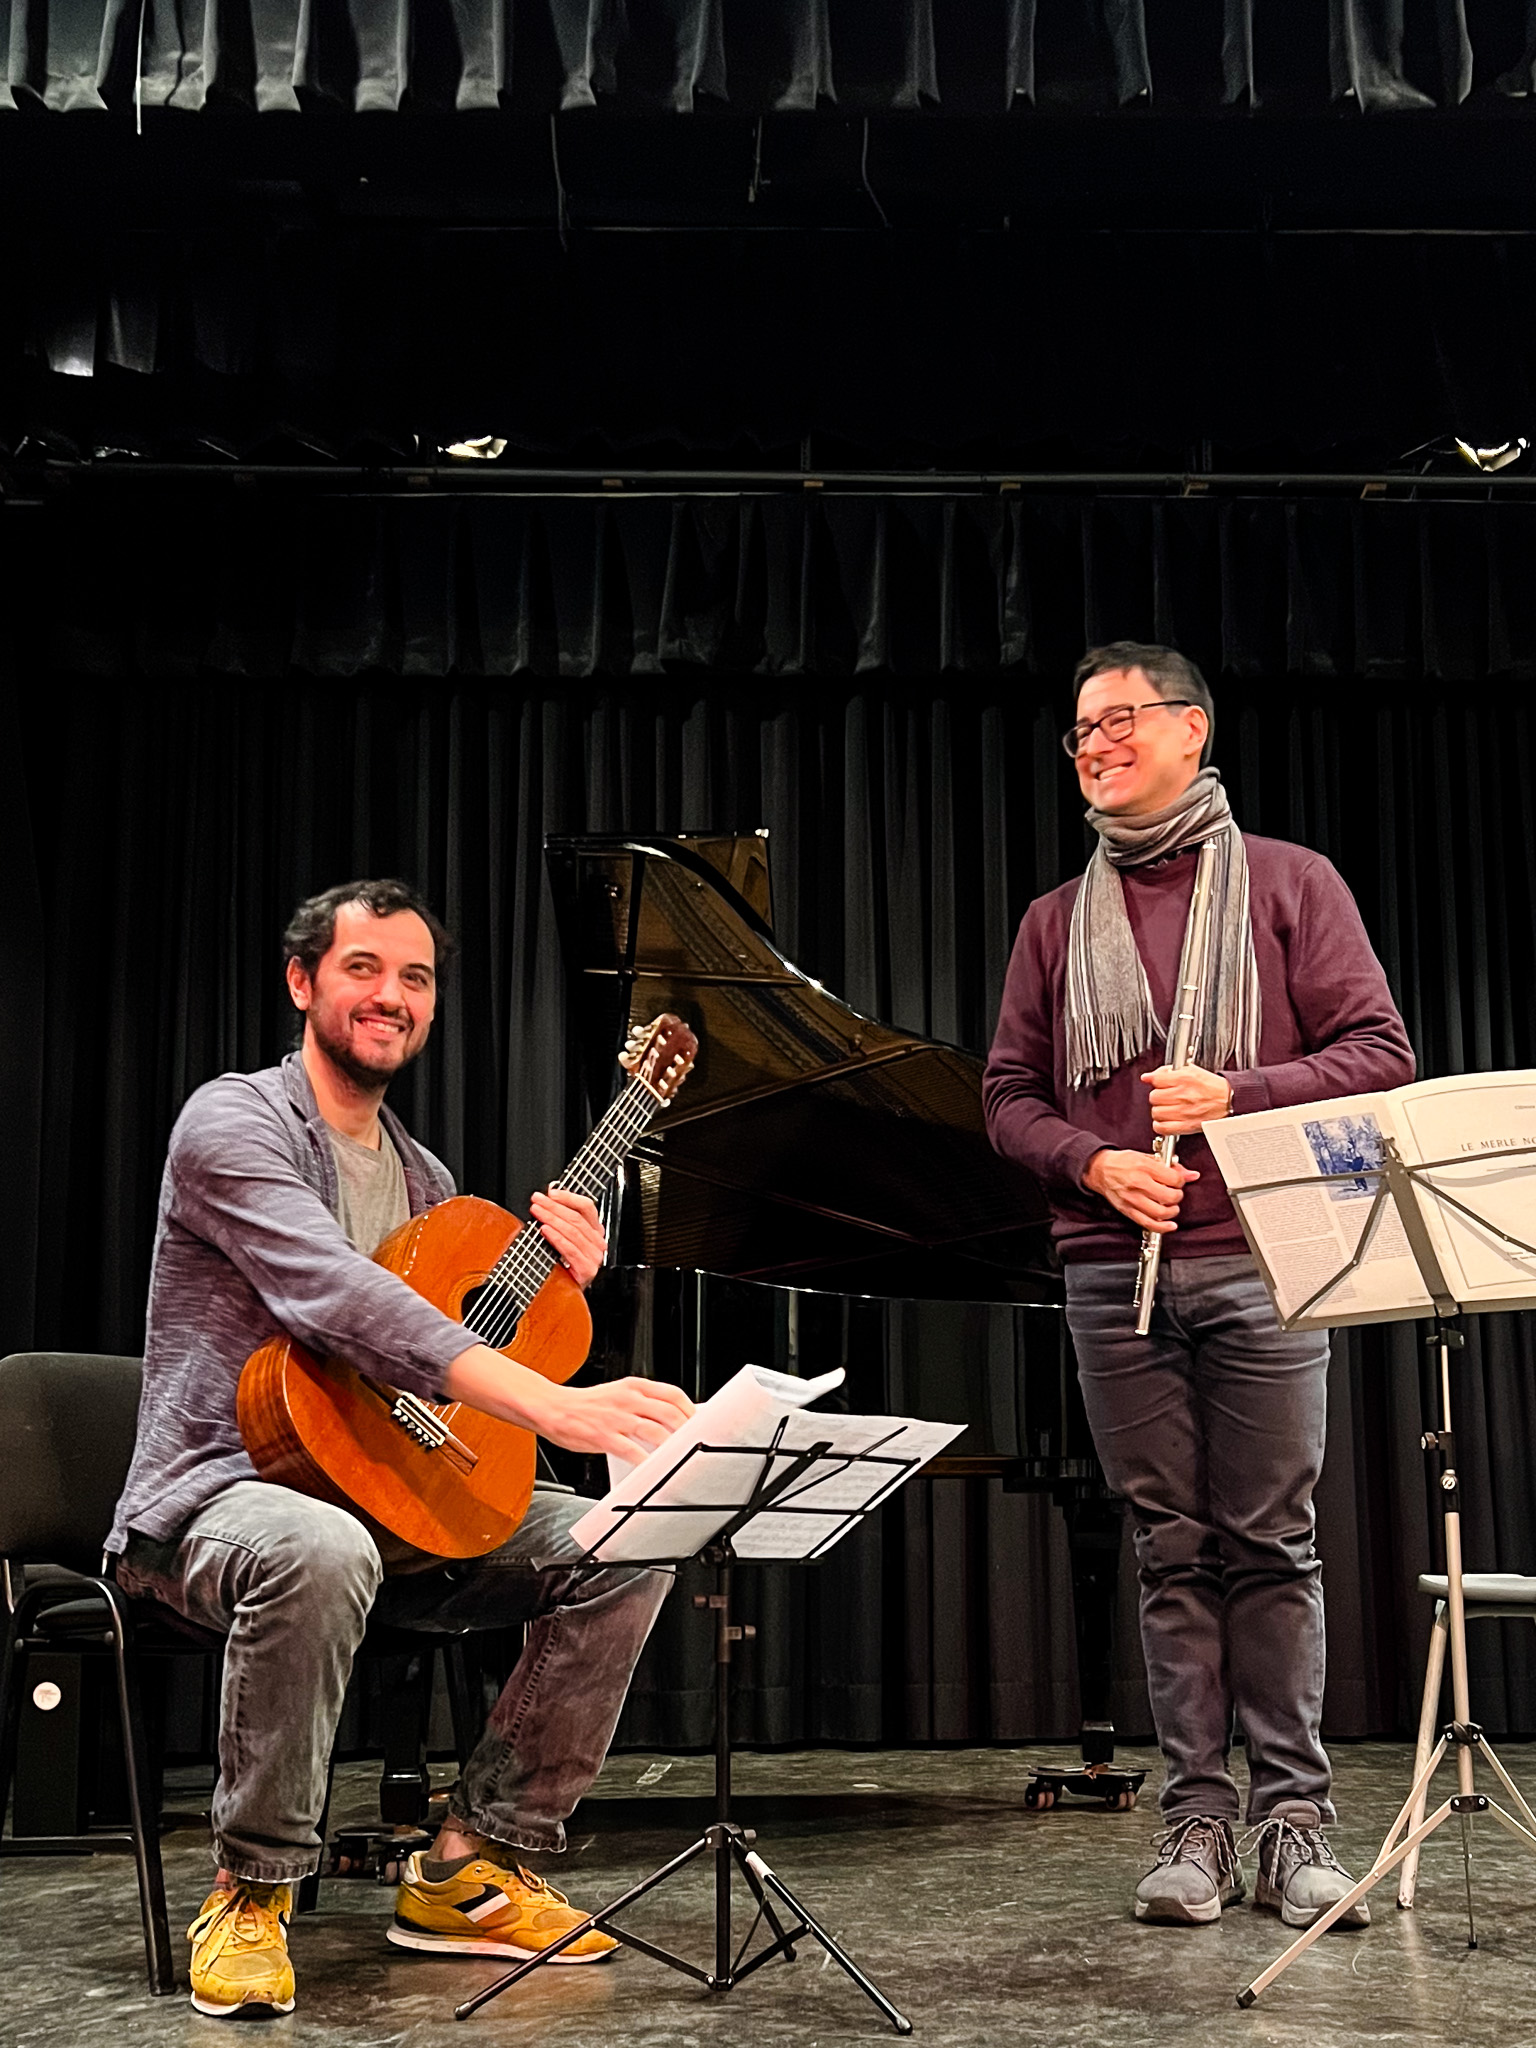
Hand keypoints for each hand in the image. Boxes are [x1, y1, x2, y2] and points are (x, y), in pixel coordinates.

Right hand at [524, 1374, 694, 1460]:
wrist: (552, 1407)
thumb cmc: (586, 1405)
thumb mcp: (618, 1394)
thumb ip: (643, 1403)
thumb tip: (672, 1417)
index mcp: (633, 1386)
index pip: (672, 1394)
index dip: (690, 1409)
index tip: (699, 1422)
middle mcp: (628, 1399)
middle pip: (670, 1413)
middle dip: (687, 1430)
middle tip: (694, 1443)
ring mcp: (616, 1418)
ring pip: (655, 1431)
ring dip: (671, 1446)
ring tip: (679, 1457)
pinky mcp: (604, 1436)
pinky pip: (632, 1450)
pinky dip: (646, 1461)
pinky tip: (652, 1468)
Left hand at [529, 1188, 605, 1289]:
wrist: (566, 1295)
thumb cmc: (563, 1264)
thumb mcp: (563, 1236)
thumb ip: (561, 1214)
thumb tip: (551, 1192)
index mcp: (595, 1231)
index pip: (587, 1207)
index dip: (568, 1197)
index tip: (551, 1192)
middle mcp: (598, 1243)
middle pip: (577, 1218)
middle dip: (554, 1207)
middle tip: (537, 1201)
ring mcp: (594, 1257)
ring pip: (573, 1231)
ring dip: (553, 1219)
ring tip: (538, 1212)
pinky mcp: (587, 1270)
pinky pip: (570, 1249)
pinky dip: (557, 1238)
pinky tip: (545, 1230)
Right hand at [1082, 1148, 1198, 1234]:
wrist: (1100, 1170)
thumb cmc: (1123, 1162)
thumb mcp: (1147, 1157)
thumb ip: (1170, 1166)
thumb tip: (1191, 1175)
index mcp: (1144, 1167)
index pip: (1174, 1179)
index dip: (1180, 1181)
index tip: (1177, 1181)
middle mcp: (1138, 1183)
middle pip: (1170, 1196)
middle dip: (1177, 1195)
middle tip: (1174, 1192)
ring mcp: (1133, 1199)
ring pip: (1162, 1212)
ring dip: (1172, 1211)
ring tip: (1171, 1206)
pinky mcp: (1128, 1210)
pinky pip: (1149, 1223)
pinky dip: (1163, 1227)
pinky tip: (1170, 1225)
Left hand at [1140, 1063, 1232, 1137]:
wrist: (1227, 1100)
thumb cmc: (1211, 1087)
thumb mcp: (1190, 1070)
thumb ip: (1167, 1071)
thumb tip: (1147, 1076)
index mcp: (1184, 1079)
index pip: (1156, 1080)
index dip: (1156, 1081)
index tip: (1160, 1084)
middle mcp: (1183, 1095)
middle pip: (1154, 1097)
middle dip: (1159, 1096)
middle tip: (1166, 1096)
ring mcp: (1183, 1112)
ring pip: (1156, 1112)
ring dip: (1160, 1110)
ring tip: (1168, 1108)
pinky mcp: (1185, 1126)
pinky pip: (1162, 1128)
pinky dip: (1160, 1125)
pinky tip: (1166, 1120)